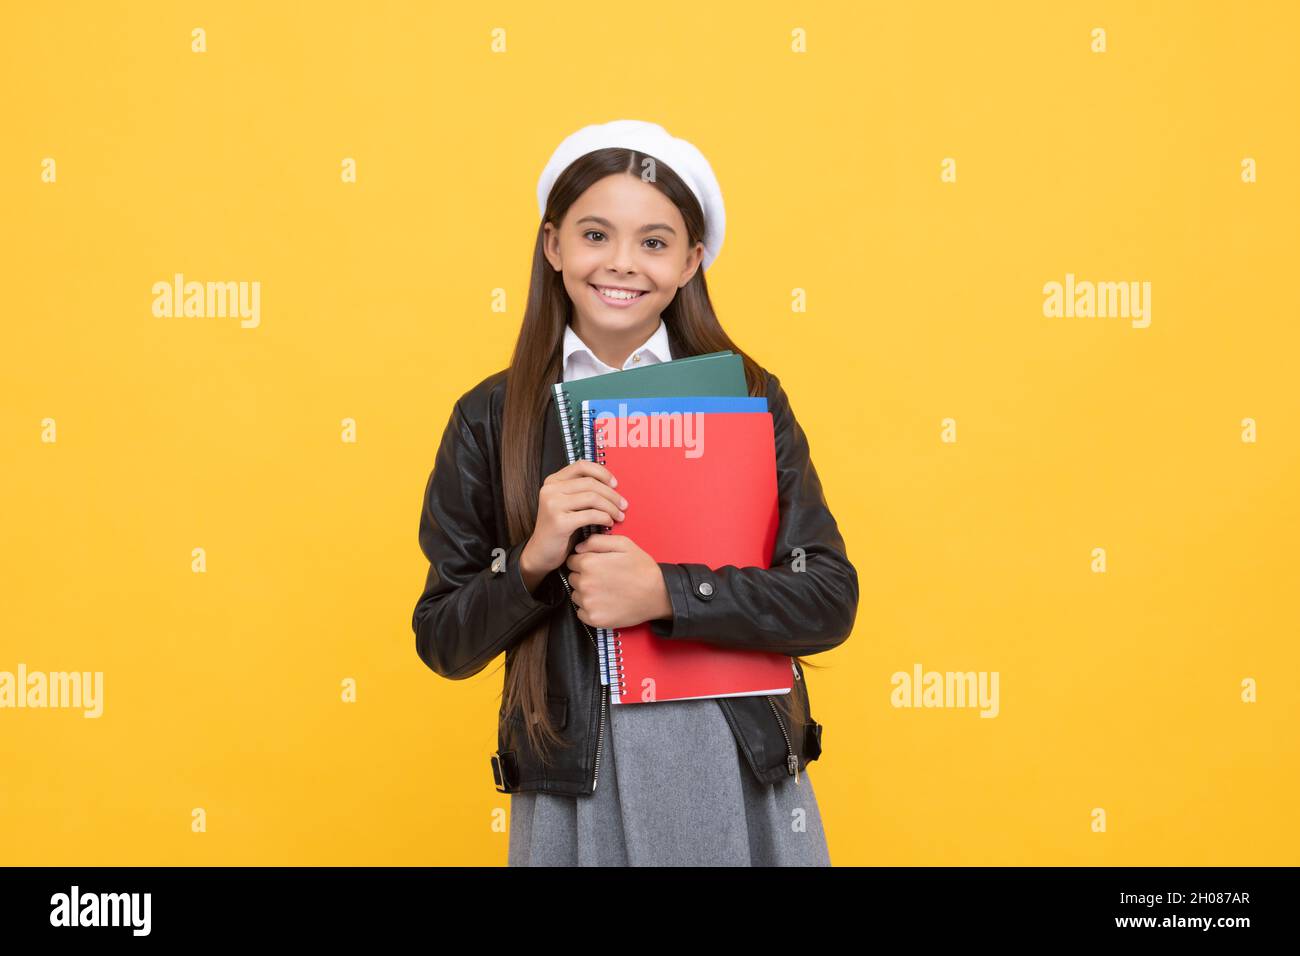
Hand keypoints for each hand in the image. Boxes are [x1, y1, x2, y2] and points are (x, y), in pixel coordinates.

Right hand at [520, 460, 625, 591]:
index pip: (582, 466)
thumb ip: (581, 491)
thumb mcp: (567, 504)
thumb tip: (611, 484)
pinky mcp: (559, 522)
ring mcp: (553, 505)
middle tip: (623, 505)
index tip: (615, 484)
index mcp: (553, 481)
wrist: (541, 553)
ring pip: (592, 498)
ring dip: (611, 507)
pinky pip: (590, 515)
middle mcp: (550, 490)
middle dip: (612, 494)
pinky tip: (608, 523)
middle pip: (590, 483)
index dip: (602, 473)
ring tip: (619, 515)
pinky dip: (604, 518)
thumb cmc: (560, 529)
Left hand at [565, 533, 672, 629]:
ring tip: (607, 591)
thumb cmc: (642, 568)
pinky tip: (606, 603)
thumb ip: (597, 540)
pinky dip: (590, 608)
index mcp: (588, 563)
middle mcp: (585, 584)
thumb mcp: (623, 544)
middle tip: (605, 578)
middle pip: (573, 578)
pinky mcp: (593, 619)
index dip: (584, 562)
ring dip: (586, 593)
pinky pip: (581, 612)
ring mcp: (588, 603)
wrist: (658, 595)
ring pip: (576, 595)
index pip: (572, 561)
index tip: (597, 566)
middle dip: (584, 577)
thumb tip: (578, 547)